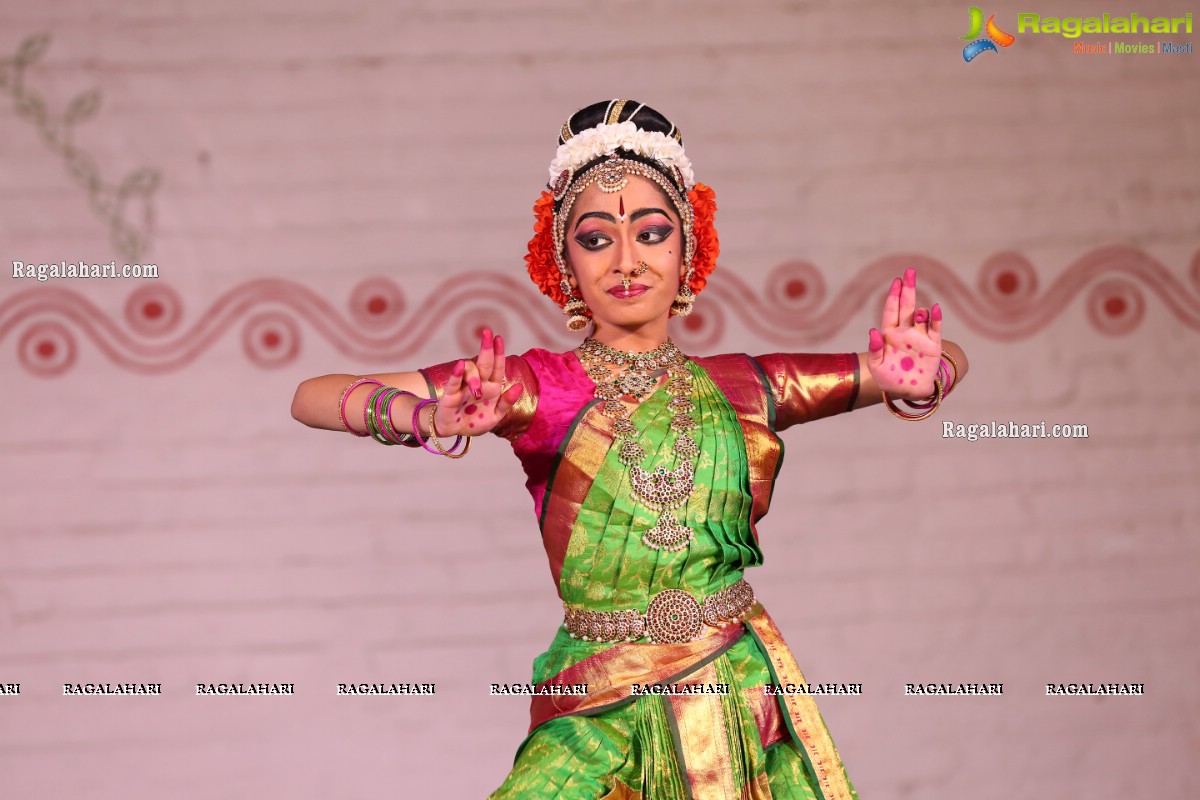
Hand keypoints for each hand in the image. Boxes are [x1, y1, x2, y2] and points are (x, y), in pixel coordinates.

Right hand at [431, 328, 524, 436]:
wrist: (455, 431)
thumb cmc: (475, 421)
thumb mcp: (496, 416)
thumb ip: (507, 403)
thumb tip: (519, 387)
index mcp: (492, 387)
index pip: (497, 367)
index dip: (498, 353)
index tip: (499, 338)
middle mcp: (479, 383)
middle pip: (484, 362)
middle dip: (486, 347)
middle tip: (487, 332)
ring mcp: (464, 387)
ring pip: (470, 371)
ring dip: (474, 378)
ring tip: (476, 393)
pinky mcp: (450, 395)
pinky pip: (454, 382)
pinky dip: (457, 374)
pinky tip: (460, 365)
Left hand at [866, 267, 943, 400]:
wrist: (909, 392)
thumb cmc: (889, 379)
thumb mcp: (877, 367)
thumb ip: (875, 350)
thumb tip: (874, 331)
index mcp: (889, 334)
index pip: (891, 311)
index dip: (893, 296)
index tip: (896, 281)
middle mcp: (905, 332)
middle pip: (907, 307)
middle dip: (908, 290)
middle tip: (910, 272)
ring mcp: (920, 337)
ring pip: (921, 318)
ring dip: (920, 312)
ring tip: (920, 312)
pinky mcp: (933, 346)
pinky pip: (935, 329)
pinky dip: (936, 319)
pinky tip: (935, 309)